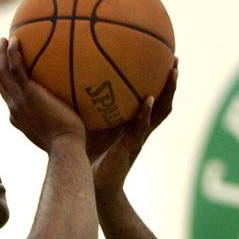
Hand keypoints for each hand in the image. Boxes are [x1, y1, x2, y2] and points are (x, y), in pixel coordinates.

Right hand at [0, 37, 84, 151]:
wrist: (66, 147)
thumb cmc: (71, 144)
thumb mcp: (63, 131)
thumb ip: (65, 118)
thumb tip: (81, 109)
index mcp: (20, 118)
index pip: (9, 98)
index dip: (8, 84)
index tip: (12, 71)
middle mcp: (14, 109)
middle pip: (1, 82)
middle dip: (0, 64)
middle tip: (3, 48)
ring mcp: (19, 101)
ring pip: (3, 73)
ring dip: (1, 54)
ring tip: (6, 39)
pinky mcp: (27, 94)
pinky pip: (16, 69)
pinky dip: (12, 54)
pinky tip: (16, 40)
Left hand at [87, 58, 178, 197]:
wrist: (90, 182)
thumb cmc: (85, 153)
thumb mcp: (84, 122)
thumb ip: (81, 102)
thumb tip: (63, 74)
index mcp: (131, 120)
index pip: (149, 96)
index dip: (157, 79)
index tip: (161, 56)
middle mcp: (139, 126)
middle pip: (162, 100)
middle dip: (170, 81)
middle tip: (175, 59)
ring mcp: (138, 136)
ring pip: (161, 111)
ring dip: (168, 92)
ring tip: (173, 73)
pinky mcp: (132, 146)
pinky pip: (142, 127)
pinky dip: (146, 113)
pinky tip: (149, 100)